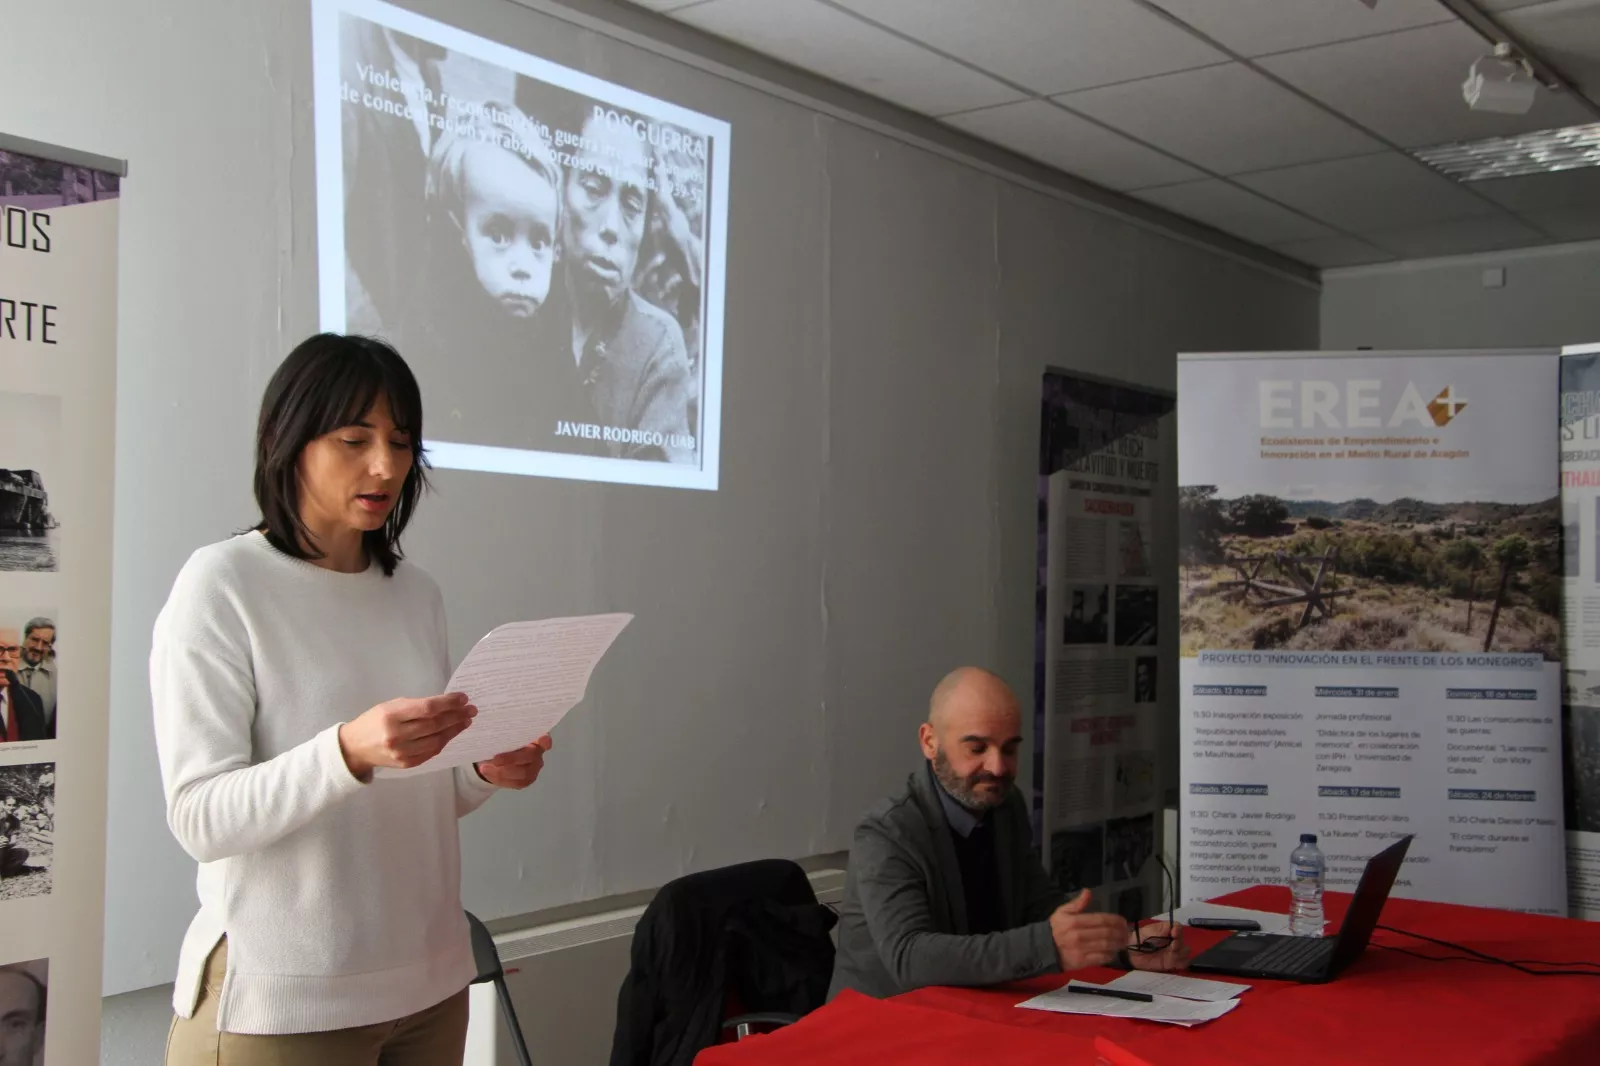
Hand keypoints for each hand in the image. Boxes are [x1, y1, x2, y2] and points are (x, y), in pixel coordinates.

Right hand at [338, 694, 475, 779]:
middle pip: (435, 725)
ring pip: (436, 741)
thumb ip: (417, 706)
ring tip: (466, 721)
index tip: (463, 698)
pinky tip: (452, 733)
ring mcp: (402, 753)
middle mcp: (397, 735)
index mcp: (391, 716)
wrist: (355, 747)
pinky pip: (431, 752)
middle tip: (471, 709)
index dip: (448, 703)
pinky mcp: (407, 764)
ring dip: (455, 730)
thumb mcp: (391, 706)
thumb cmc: (375, 721)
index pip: (427, 708)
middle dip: (456, 716)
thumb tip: (447, 704)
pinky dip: (444, 741)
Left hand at [474, 734, 552, 789]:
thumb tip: (490, 729)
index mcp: (534, 737)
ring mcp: (534, 768)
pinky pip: (516, 782)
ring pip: (523, 773)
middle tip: (494, 759)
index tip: (542, 740)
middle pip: (530, 756)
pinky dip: (500, 779)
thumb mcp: (498, 735)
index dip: (544, 740)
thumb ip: (500, 734)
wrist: (494, 760)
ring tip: (484, 768)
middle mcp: (538, 752)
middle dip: (511, 758)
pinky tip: (488, 773)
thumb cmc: (499, 742)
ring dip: (502, 771)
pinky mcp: (527, 780)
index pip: (544, 738)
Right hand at [1049, 890, 1130, 970]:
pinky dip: (1111, 954)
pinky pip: (1101, 958)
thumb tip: (1088, 892)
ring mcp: (1081, 950)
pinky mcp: (1082, 962)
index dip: (1115, 920)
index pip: (1101, 919)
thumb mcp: (1062, 912)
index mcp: (1074, 921)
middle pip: (1106, 932)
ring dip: (1118, 943)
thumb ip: (1077, 903)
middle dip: (1120, 932)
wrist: (1045, 949)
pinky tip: (1114, 951)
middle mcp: (1078, 936)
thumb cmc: (1057, 929)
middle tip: (1126, 932)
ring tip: (1123, 941)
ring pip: (1106, 945)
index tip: (1123, 921)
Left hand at [1127, 922, 1190, 971]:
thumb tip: (1171, 927)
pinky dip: (1181, 963)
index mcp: (1165, 930)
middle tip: (1172, 947)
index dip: (1178, 930)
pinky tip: (1174, 963)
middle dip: (1179, 944)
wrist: (1131, 955)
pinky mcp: (1172, 963)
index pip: (1178, 927)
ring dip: (1181, 954)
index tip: (1174, 934)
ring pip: (1186, 952)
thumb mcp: (1145, 932)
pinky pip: (1183, 963)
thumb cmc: (1137, 940)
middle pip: (1183, 940)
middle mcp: (1171, 940)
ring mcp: (1172, 952)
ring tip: (1171, 956)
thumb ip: (1157, 930)